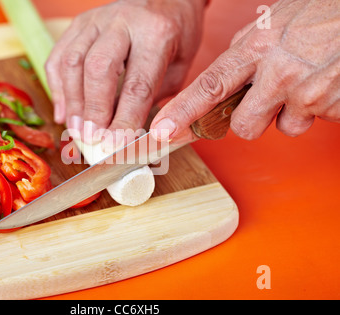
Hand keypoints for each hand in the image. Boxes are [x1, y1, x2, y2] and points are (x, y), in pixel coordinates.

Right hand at [45, 0, 205, 146]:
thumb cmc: (176, 36)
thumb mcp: (178, 69)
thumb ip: (153, 98)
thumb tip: (126, 134)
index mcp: (156, 34)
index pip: (137, 85)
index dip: (124, 120)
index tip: (116, 145)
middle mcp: (123, 21)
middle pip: (97, 69)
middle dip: (93, 110)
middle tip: (91, 139)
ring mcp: (97, 19)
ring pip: (72, 62)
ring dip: (72, 102)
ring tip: (76, 130)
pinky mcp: (80, 23)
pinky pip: (58, 56)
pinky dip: (57, 88)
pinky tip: (64, 112)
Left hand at [151, 0, 339, 142]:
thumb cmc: (322, 13)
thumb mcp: (274, 22)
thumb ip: (246, 51)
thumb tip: (226, 78)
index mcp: (256, 47)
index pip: (209, 86)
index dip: (183, 112)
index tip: (162, 131)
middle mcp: (276, 73)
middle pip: (242, 126)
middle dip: (250, 120)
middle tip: (268, 98)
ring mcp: (304, 92)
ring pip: (280, 128)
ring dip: (287, 113)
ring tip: (304, 82)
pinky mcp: (329, 106)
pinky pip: (310, 122)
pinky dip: (315, 109)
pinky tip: (323, 84)